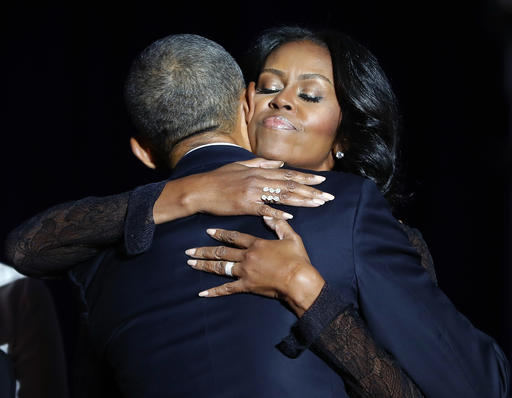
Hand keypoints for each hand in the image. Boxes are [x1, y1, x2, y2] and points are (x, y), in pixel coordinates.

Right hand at [154, 158, 333, 222]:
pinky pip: (264, 209)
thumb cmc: (219, 178)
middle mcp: (259, 179)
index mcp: (259, 170)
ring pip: (283, 195)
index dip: (307, 178)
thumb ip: (261, 163)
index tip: (323, 181)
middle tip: (329, 196)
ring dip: (303, 200)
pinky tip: (291, 215)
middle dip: (312, 191)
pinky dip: (278, 212)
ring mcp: (253, 192)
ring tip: (319, 204)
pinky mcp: (245, 205)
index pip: (289, 174)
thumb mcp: (240, 165)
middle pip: (291, 185)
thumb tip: (279, 163)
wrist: (201, 189)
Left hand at [185, 217, 325, 316]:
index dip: (220, 234)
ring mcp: (245, 272)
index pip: (234, 237)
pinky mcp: (246, 286)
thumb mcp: (291, 237)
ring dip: (204, 265)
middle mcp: (247, 256)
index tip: (208, 231)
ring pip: (220, 267)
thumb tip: (268, 216)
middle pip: (221, 252)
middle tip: (189, 250)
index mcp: (256, 244)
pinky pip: (227, 289)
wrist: (299, 281)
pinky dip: (214, 292)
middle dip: (203, 250)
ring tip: (190, 263)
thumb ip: (278, 226)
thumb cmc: (297, 260)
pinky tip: (202, 293)